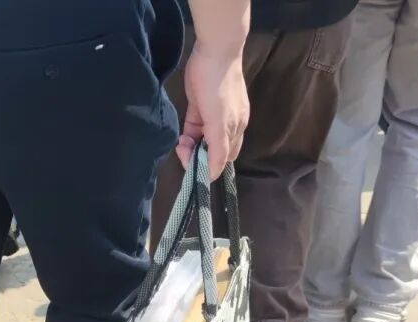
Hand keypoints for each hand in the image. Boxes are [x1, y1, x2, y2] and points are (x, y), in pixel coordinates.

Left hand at [177, 43, 248, 180]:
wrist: (214, 51)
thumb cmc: (219, 87)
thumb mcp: (220, 122)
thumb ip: (218, 149)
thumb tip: (213, 174)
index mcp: (236, 130)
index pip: (224, 161)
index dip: (209, 168)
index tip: (192, 167)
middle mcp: (227, 126)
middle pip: (213, 152)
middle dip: (198, 158)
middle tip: (184, 151)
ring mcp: (213, 116)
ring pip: (202, 141)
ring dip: (191, 147)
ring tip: (181, 142)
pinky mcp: (200, 107)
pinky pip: (194, 128)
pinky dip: (188, 136)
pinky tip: (181, 137)